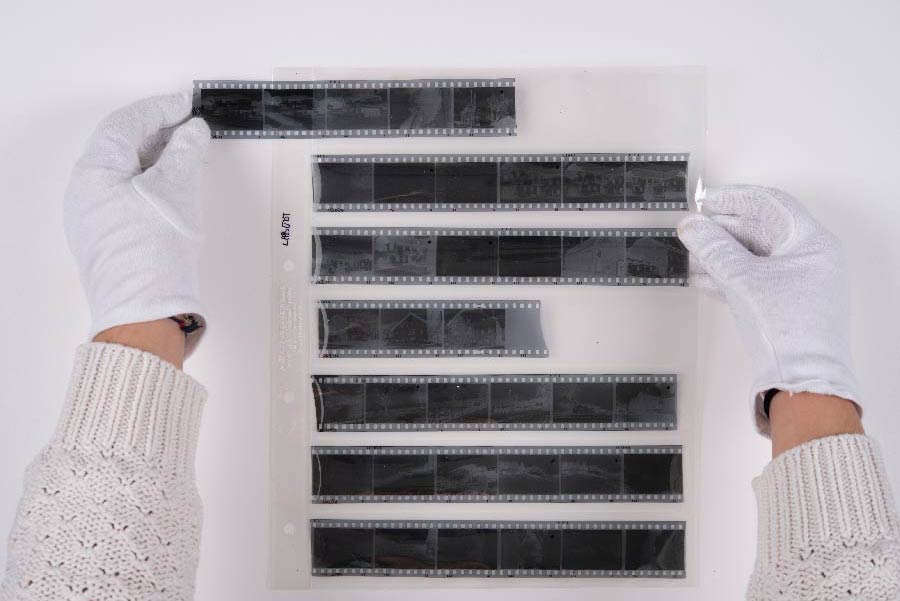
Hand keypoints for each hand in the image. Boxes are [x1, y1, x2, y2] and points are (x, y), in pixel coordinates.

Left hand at [64, 93, 209, 356]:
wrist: (148, 313)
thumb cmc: (154, 255)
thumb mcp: (177, 188)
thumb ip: (186, 150)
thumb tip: (192, 131)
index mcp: (93, 173)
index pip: (125, 124)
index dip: (159, 108)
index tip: (185, 105)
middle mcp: (86, 194)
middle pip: (122, 147)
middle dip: (158, 133)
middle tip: (189, 126)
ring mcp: (96, 219)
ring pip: (127, 174)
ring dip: (159, 159)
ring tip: (189, 155)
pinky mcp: (112, 240)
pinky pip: (130, 198)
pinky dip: (155, 184)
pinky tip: (177, 189)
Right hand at [677, 185, 858, 433]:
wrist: (801, 380)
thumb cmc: (790, 331)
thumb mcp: (743, 279)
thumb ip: (713, 248)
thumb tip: (693, 227)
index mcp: (813, 243)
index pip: (771, 205)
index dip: (735, 198)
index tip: (708, 201)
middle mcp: (810, 260)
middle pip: (760, 230)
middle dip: (723, 230)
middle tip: (695, 229)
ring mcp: (798, 284)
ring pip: (753, 257)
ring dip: (721, 254)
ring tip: (693, 255)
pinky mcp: (785, 306)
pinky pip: (753, 279)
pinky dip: (728, 276)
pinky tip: (704, 279)